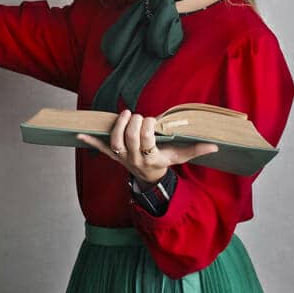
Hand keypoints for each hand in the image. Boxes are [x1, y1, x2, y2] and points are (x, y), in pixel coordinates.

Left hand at [76, 109, 219, 185]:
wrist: (148, 178)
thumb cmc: (165, 162)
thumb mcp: (180, 157)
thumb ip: (196, 150)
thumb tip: (214, 145)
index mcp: (151, 159)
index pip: (146, 141)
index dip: (148, 128)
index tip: (153, 120)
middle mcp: (134, 159)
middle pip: (129, 138)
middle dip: (134, 123)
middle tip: (141, 116)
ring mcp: (121, 157)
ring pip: (114, 141)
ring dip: (118, 125)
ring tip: (126, 114)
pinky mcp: (112, 155)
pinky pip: (99, 148)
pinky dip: (89, 141)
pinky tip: (79, 134)